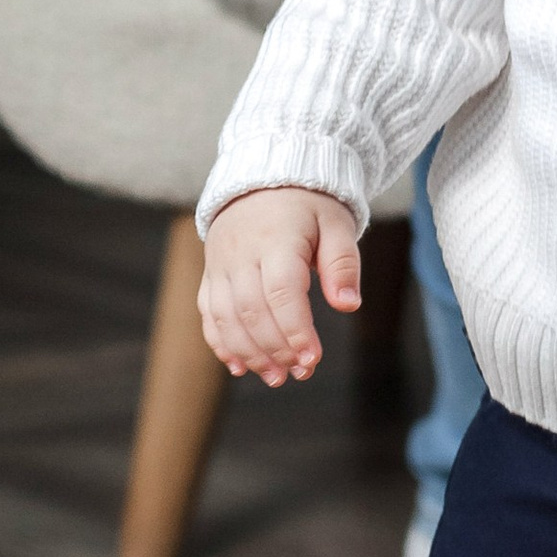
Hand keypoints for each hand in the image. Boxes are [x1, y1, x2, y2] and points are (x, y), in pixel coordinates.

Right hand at [198, 184, 362, 383]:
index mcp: (277, 238)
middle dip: (275, 349)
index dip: (295, 330)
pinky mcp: (210, 273)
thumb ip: (342, 262)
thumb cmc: (308, 205)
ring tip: (275, 377)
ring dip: (248, 353)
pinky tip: (240, 367)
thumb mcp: (336, 223)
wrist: (262, 179)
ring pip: (225, 317)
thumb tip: (348, 305)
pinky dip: (221, 343)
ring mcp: (220, 264)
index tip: (313, 359)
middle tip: (300, 373)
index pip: (281, 291)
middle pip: (252, 310)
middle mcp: (241, 252)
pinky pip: (208, 313)